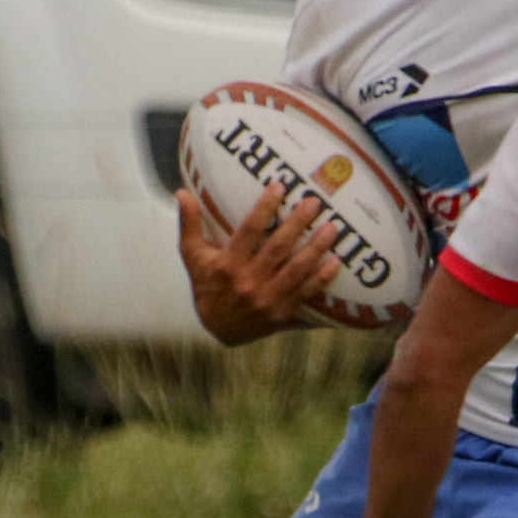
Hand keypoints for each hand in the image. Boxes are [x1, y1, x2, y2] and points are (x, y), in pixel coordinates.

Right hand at [176, 183, 340, 345]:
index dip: (264, 208)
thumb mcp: (193, 257)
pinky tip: (336, 262)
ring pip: (296, 270)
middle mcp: (249, 281)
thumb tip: (182, 192)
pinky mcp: (283, 311)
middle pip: (277, 248)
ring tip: (332, 228)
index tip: (280, 187)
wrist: (218, 330)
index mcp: (228, 264)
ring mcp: (268, 298)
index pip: (249, 231)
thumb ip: (190, 224)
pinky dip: (322, 279)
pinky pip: (306, 293)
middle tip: (314, 202)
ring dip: (316, 248)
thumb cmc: (207, 286)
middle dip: (297, 224)